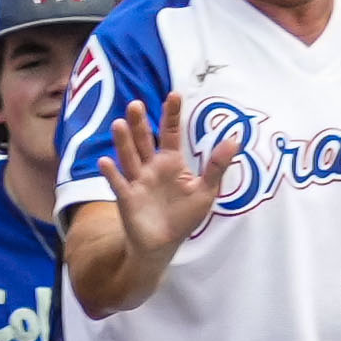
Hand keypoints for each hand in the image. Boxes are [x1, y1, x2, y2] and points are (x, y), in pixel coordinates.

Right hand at [104, 89, 242, 262]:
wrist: (164, 245)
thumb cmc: (184, 216)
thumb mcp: (206, 191)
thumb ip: (217, 166)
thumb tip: (235, 139)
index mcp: (171, 162)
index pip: (171, 132)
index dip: (172, 115)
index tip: (173, 95)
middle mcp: (151, 167)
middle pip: (144, 140)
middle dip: (139, 123)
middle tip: (135, 104)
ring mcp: (137, 181)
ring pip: (129, 157)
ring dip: (123, 142)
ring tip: (118, 124)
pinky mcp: (127, 198)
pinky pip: (118, 184)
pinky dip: (111, 173)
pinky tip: (105, 162)